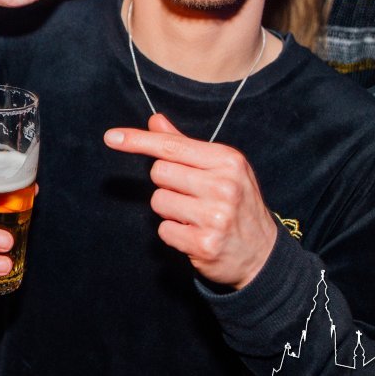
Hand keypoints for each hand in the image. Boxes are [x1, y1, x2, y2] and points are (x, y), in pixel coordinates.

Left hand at [104, 113, 276, 288]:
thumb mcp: (221, 169)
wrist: (263, 254)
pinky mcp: (205, 244)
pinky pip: (163, 230)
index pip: (171, 146)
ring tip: (195, 216)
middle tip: (192, 195)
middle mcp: (224, 186)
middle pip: (159, 173)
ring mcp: (215, 216)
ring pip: (158, 201)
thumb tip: (155, 121)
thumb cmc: (237, 204)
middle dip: (168, 184)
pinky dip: (173, 233)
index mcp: (228, 160)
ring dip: (169, 210)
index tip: (111, 137)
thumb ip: (185, 146)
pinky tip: (195, 234)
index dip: (138, 141)